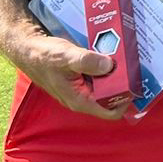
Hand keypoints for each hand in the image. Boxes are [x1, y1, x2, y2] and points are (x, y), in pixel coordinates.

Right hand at [9, 28, 124, 120]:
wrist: (27, 49)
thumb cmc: (44, 56)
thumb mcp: (66, 56)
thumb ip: (87, 61)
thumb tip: (110, 65)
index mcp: (80, 100)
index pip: (110, 112)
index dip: (126, 100)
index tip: (135, 82)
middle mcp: (82, 98)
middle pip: (111, 97)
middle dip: (123, 82)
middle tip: (134, 63)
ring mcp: (81, 88)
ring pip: (105, 85)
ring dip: (115, 73)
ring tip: (126, 55)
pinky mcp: (80, 78)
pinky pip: (99, 76)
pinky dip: (105, 66)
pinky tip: (111, 51)